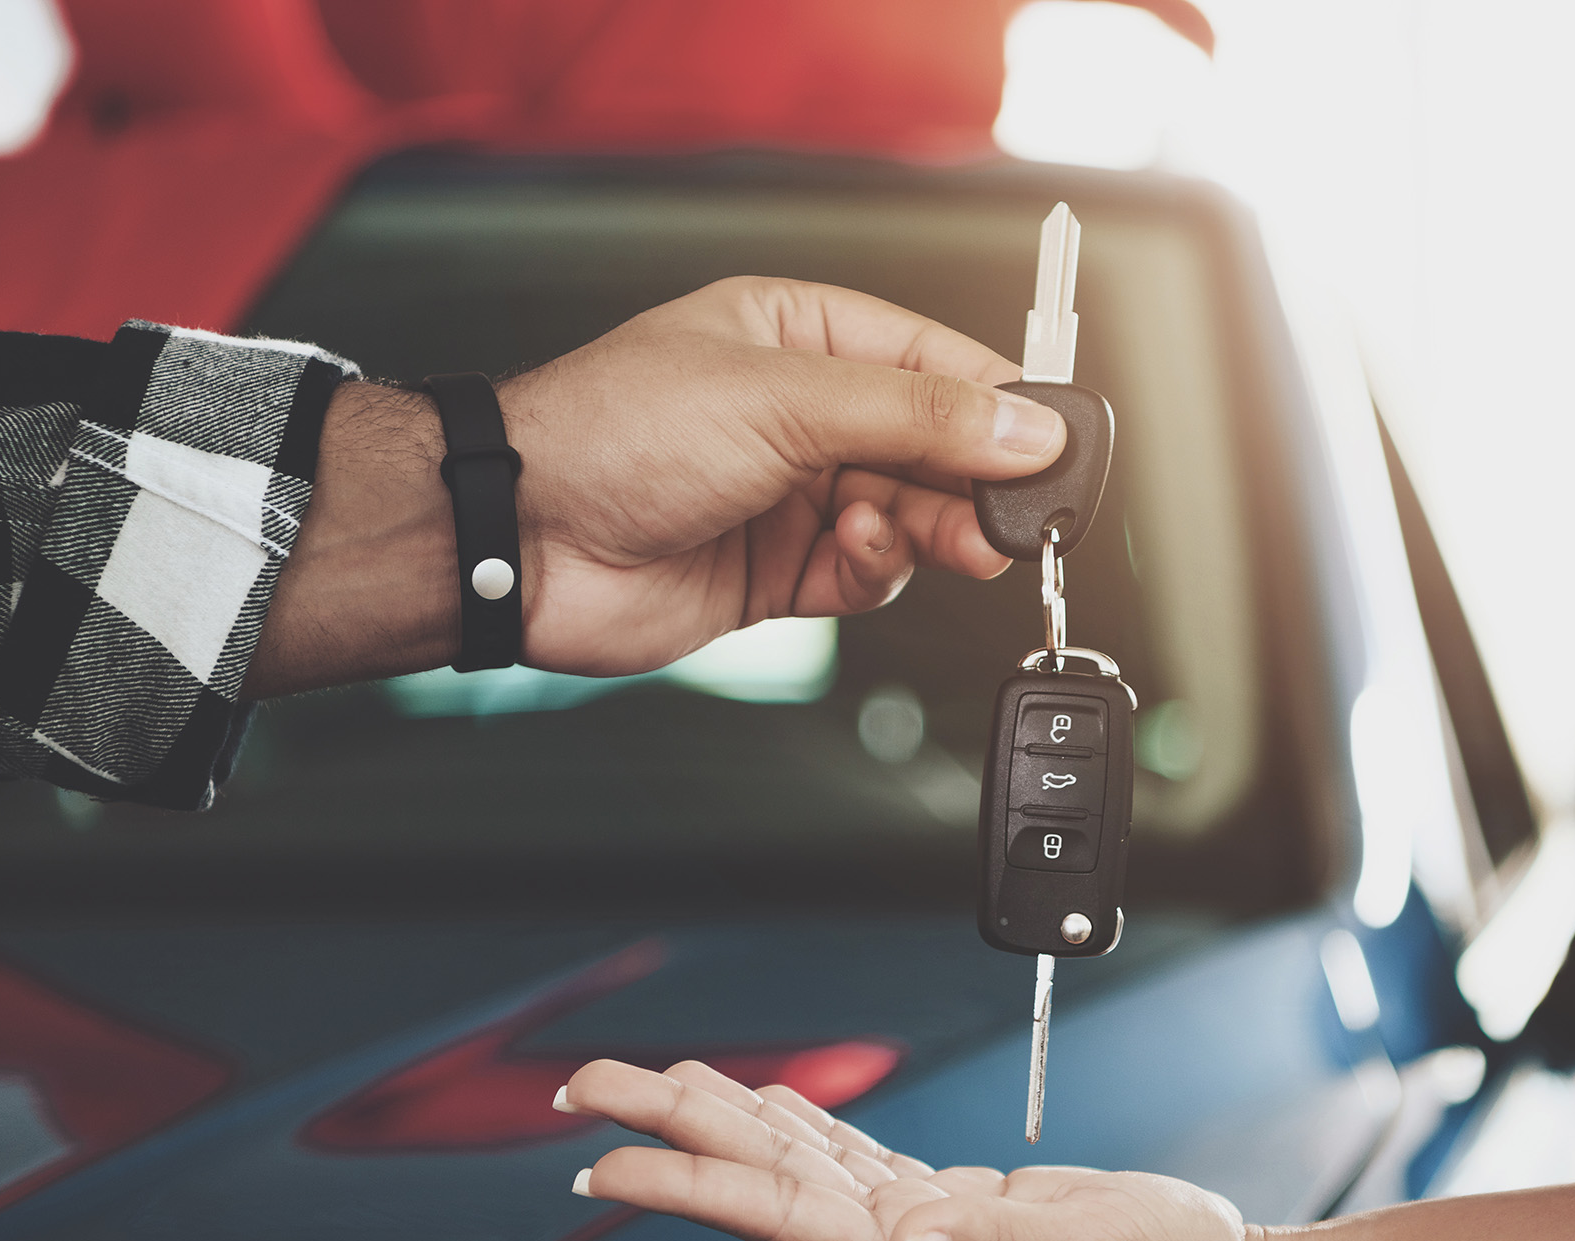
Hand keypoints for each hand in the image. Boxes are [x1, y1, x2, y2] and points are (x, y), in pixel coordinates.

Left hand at [505, 278, 1057, 674]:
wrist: (522, 540)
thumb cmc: (613, 433)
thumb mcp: (785, 400)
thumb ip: (915, 418)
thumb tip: (1022, 429)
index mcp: (797, 334)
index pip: (930, 358)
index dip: (996, 399)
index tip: (1052, 437)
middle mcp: (799, 413)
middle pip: (930, 445)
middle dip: (976, 478)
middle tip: (1020, 510)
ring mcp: (790, 494)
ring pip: (908, 514)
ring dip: (937, 528)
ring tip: (960, 542)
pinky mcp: (778, 571)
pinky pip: (866, 572)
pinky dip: (878, 567)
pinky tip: (860, 551)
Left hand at [556, 1059, 1282, 1240]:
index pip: (772, 1216)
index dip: (681, 1184)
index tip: (603, 1159)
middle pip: (760, 1179)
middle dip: (670, 1128)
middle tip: (585, 1089)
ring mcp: (925, 1227)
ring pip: (799, 1161)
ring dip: (725, 1118)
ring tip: (657, 1079)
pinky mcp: (957, 1204)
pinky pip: (858, 1158)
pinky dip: (808, 1126)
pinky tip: (776, 1104)